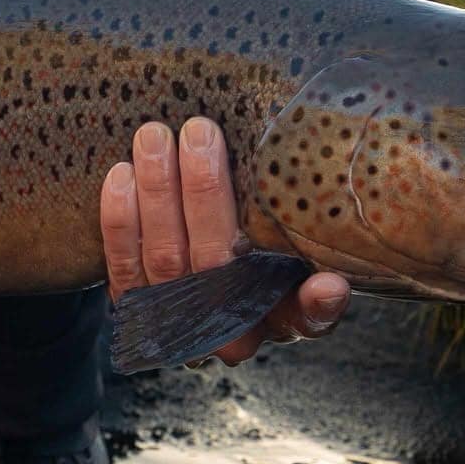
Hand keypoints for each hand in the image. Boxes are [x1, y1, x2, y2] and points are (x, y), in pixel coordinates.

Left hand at [100, 117, 350, 366]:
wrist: (196, 274)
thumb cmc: (259, 240)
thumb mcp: (292, 238)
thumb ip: (306, 224)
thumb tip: (344, 257)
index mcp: (283, 316)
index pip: (306, 317)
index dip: (317, 306)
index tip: (329, 284)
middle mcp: (234, 332)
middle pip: (219, 267)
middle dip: (206, 193)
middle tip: (200, 131)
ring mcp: (180, 327)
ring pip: (166, 262)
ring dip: (158, 193)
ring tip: (154, 136)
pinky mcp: (137, 313)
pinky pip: (124, 269)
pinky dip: (120, 221)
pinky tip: (121, 174)